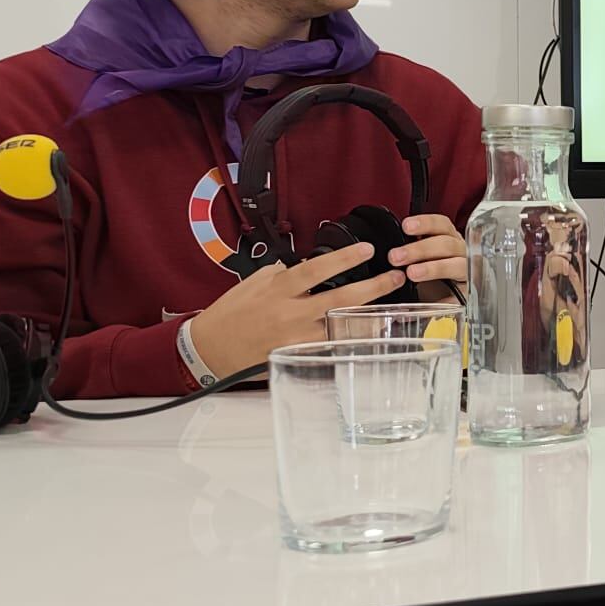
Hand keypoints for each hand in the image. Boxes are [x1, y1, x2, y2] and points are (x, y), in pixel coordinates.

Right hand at [188, 244, 405, 377]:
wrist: (208, 349)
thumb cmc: (231, 312)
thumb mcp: (254, 283)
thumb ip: (283, 274)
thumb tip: (308, 265)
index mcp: (278, 289)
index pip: (316, 270)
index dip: (344, 259)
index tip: (367, 249)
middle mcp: (290, 313)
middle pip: (339, 298)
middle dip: (373, 287)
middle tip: (396, 276)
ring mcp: (295, 337)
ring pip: (340, 327)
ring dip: (369, 318)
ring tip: (393, 310)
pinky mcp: (296, 356)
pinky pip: (328, 348)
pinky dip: (349, 342)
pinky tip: (369, 338)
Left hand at [391, 213, 466, 299]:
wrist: (430, 303)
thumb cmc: (422, 278)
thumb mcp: (412, 262)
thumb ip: (403, 256)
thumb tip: (383, 252)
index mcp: (447, 238)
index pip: (441, 225)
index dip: (425, 224)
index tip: (406, 227)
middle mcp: (459, 252)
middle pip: (446, 244)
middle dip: (420, 249)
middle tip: (396, 257)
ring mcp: (465, 271)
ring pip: (456, 264)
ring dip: (433, 268)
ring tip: (412, 273)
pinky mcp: (468, 291)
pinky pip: (462, 293)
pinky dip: (448, 297)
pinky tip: (433, 300)